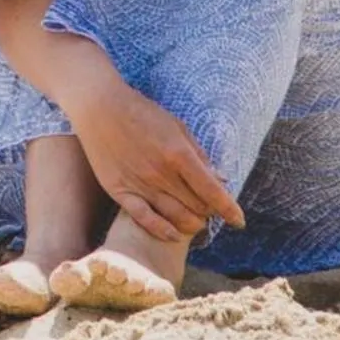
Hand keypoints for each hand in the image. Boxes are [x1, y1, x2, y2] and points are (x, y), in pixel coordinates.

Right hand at [61, 73, 244, 243]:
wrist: (100, 106)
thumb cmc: (142, 112)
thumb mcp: (177, 126)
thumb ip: (198, 154)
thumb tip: (220, 179)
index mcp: (178, 154)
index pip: (212, 191)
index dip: (230, 209)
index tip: (239, 220)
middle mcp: (161, 173)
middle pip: (197, 207)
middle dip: (210, 212)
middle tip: (209, 209)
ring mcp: (139, 184)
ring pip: (176, 217)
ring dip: (192, 223)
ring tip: (196, 221)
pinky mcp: (120, 190)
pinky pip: (145, 219)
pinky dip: (163, 230)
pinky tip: (174, 234)